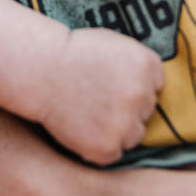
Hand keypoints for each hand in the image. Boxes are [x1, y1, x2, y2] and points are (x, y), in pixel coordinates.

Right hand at [37, 27, 163, 164]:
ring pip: (134, 134)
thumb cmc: (74, 53)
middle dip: (127, 105)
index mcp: (147, 65)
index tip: (112, 80)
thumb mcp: (114, 43)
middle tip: (98, 96)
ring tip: (90, 112)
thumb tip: (153, 87)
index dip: (133, 83)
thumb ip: (137, 65)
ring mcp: (126, 124)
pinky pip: (114, 152)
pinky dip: (100, 144)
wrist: (41, 69)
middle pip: (146, 109)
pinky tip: (83, 127)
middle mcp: (142, 95)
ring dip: (118, 128)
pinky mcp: (108, 147)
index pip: (155, 84)